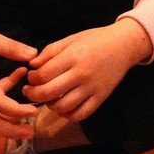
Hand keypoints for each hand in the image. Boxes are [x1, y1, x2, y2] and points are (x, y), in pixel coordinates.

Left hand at [23, 19, 151, 121]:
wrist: (124, 45)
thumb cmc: (95, 39)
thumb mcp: (71, 39)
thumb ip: (50, 51)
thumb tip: (32, 66)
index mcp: (73, 56)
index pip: (43, 75)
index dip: (32, 78)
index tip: (31, 76)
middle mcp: (82, 74)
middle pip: (49, 92)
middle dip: (33, 94)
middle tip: (30, 91)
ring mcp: (92, 88)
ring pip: (63, 107)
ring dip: (50, 105)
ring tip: (48, 98)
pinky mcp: (101, 98)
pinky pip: (80, 114)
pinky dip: (68, 115)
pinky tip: (63, 107)